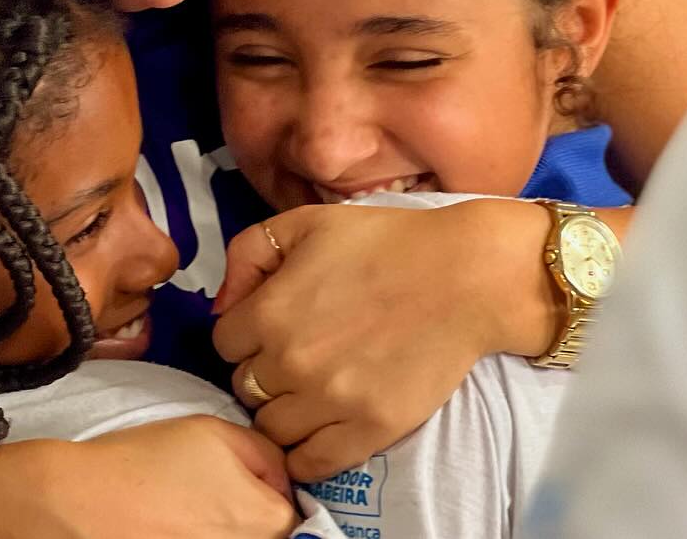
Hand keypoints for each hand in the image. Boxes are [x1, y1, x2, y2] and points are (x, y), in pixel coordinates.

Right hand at [57, 417, 297, 537]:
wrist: (82, 503)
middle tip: (213, 493)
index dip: (272, 486)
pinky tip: (175, 525)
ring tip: (191, 509)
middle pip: (274, 535)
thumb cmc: (148, 462)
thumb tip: (282, 476)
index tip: (242, 476)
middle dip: (252, 512)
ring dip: (228, 530)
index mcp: (270, 521)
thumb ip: (267, 451)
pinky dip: (201, 537)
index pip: (297, 508)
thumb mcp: (217, 431)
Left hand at [212, 199, 557, 481]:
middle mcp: (291, 362)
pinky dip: (305, 454)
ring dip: (282, 410)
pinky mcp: (369, 429)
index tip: (270, 326)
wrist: (464, 276)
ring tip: (309, 389)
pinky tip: (316, 432)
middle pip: (245, 387)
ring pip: (271, 428)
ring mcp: (330, 401)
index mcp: (269, 312)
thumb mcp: (305, 222)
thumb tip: (222, 303)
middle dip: (263, 370)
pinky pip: (312, 463)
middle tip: (295, 354)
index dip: (245, 333)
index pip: (224, 344)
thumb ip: (249, 253)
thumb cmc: (385, 242)